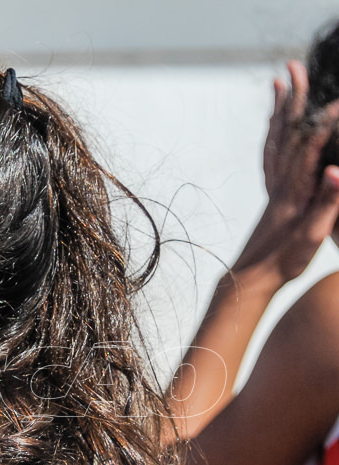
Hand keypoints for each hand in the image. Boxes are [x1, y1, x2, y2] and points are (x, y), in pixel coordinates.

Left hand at [236, 61, 338, 285]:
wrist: (250, 281)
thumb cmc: (283, 264)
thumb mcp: (310, 238)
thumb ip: (325, 205)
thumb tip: (334, 171)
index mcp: (292, 192)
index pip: (309, 149)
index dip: (323, 124)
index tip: (337, 100)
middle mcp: (279, 184)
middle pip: (287, 134)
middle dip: (293, 99)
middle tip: (294, 67)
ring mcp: (273, 187)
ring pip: (276, 140)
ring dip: (280, 109)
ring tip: (280, 81)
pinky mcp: (271, 195)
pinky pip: (270, 154)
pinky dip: (274, 132)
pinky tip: (275, 122)